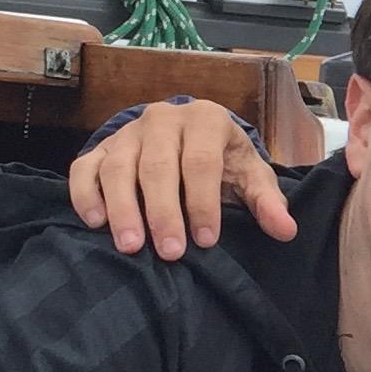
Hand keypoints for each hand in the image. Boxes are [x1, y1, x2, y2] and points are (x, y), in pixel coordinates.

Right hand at [67, 99, 293, 258]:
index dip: (203, 202)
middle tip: (170, 252)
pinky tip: (96, 223)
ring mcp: (128, 133)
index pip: (200, 161)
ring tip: (131, 246)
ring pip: (119, 168)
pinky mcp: (101, 148)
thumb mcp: (250, 175)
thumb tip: (286, 231)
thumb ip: (266, 201)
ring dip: (123, 208)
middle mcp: (162, 119)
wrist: (188, 136)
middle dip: (163, 212)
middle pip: (158, 166)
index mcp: (205, 119)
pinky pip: (85, 169)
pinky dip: (86, 195)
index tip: (206, 241)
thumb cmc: (222, 161)